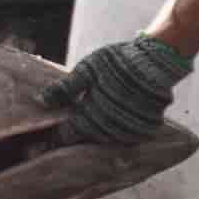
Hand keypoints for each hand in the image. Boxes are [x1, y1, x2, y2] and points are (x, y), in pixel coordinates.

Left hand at [40, 34, 191, 143]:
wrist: (156, 58)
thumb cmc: (117, 62)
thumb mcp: (88, 69)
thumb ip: (66, 88)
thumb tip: (42, 101)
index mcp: (95, 110)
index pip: (72, 133)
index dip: (61, 135)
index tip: (51, 137)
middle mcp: (114, 123)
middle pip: (90, 138)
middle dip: (79, 135)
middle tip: (72, 130)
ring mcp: (133, 127)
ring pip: (109, 139)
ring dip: (100, 134)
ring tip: (94, 124)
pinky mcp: (148, 126)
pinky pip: (130, 137)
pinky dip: (119, 132)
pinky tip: (113, 123)